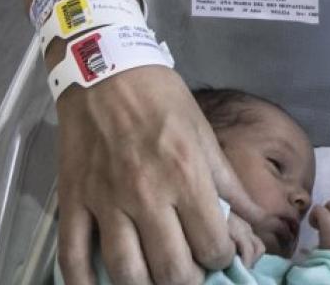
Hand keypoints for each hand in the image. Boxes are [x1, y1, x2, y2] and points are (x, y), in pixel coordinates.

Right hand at [53, 65, 262, 284]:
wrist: (103, 66)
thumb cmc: (160, 97)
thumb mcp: (203, 133)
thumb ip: (228, 182)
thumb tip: (257, 218)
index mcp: (186, 176)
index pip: (212, 247)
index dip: (220, 260)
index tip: (216, 255)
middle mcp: (147, 195)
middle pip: (172, 271)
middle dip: (186, 282)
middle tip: (187, 272)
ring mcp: (105, 201)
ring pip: (126, 272)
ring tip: (152, 280)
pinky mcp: (73, 200)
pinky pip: (72, 256)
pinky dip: (83, 283)